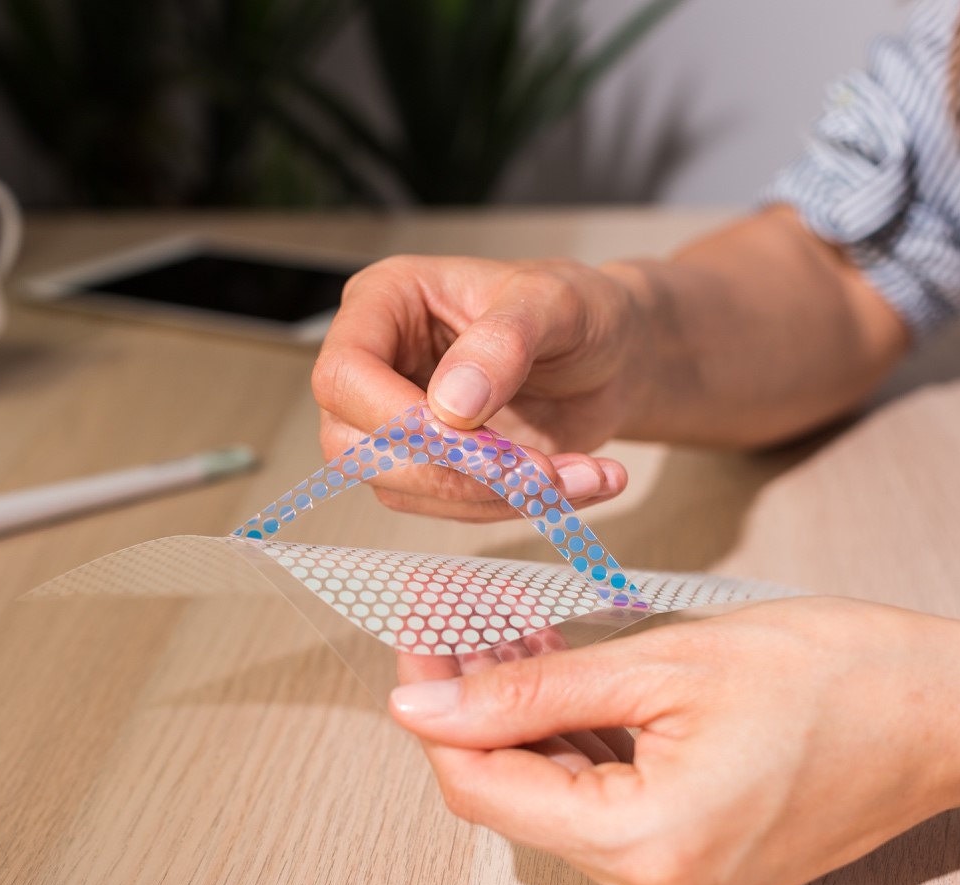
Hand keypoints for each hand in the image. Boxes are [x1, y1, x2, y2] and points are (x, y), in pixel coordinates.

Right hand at [312, 255, 651, 519]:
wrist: (614, 358)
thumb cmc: (579, 311)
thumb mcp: (555, 303)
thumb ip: (504, 342)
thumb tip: (452, 404)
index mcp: (386, 303)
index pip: (345, 373)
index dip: (395, 416)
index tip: (473, 431)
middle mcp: (380, 365)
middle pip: (354, 445)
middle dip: (451, 471)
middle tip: (539, 471)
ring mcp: (399, 423)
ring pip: (403, 488)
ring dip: (495, 497)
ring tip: (580, 476)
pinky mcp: (434, 468)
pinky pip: (449, 507)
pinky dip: (515, 507)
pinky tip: (577, 485)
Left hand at [387, 597, 959, 884]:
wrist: (952, 715)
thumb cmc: (837, 676)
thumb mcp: (668, 663)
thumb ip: (534, 690)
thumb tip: (422, 708)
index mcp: (650, 850)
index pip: (484, 788)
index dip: (437, 709)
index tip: (419, 636)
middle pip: (518, 797)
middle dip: (481, 704)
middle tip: (463, 618)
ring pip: (559, 801)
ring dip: (527, 718)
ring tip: (512, 632)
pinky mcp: (698, 876)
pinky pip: (607, 810)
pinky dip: (577, 745)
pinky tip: (559, 676)